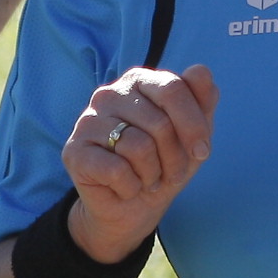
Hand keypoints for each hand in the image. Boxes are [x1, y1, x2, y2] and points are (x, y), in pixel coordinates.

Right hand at [64, 65, 217, 258]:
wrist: (132, 207)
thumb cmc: (164, 163)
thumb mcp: (193, 134)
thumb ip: (202, 100)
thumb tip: (201, 70)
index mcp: (138, 80)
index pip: (173, 89)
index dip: (194, 125)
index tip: (202, 152)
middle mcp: (109, 93)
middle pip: (159, 123)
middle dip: (175, 158)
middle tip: (171, 174)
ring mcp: (87, 120)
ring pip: (139, 147)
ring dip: (153, 175)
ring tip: (148, 180)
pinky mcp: (74, 151)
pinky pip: (117, 170)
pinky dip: (131, 187)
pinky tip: (125, 187)